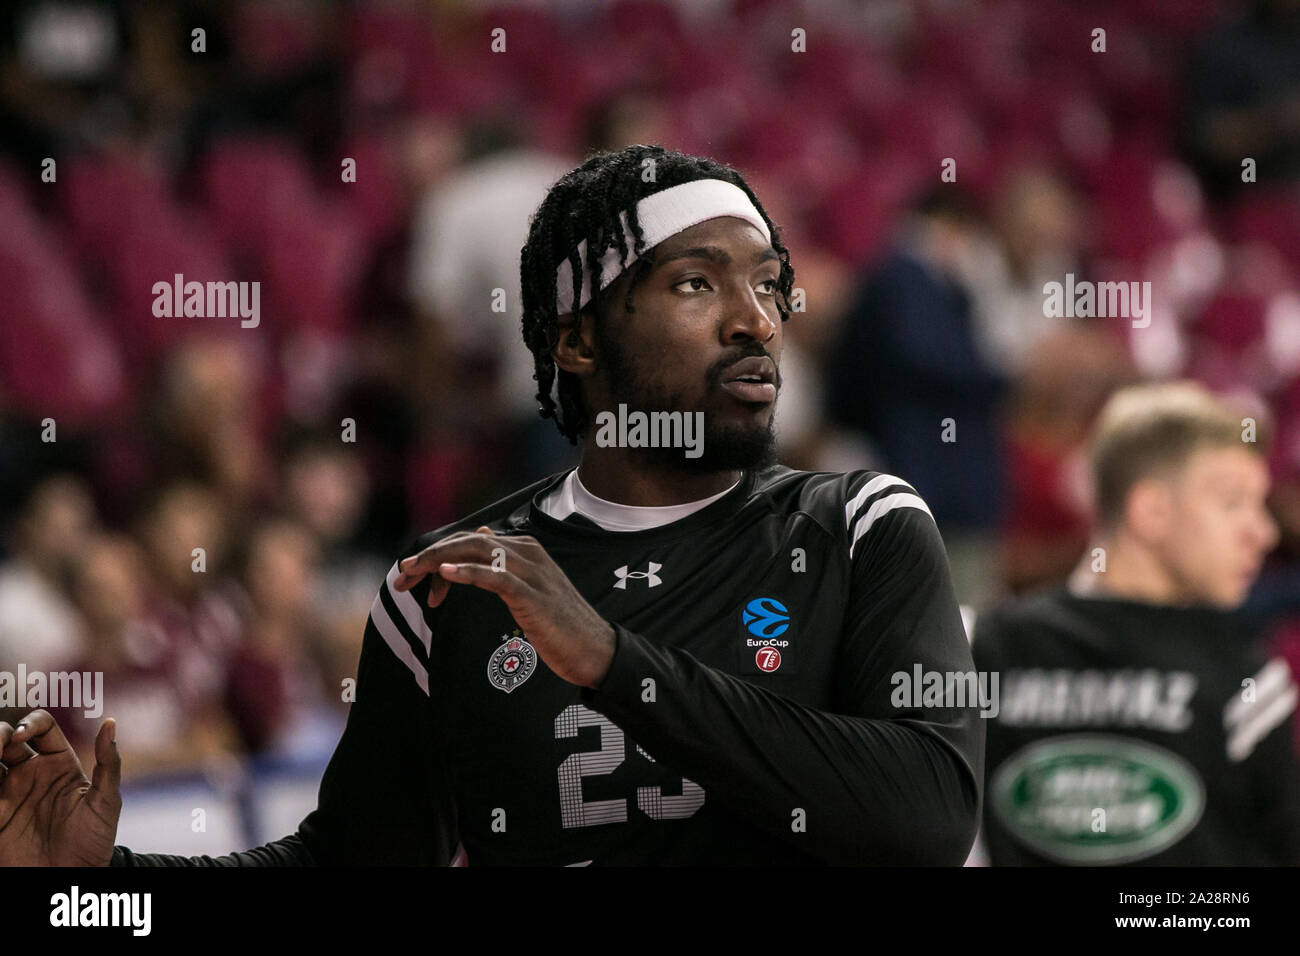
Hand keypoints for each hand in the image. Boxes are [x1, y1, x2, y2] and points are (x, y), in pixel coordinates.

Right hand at [0, 711, 121, 866]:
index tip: (20, 736)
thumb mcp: (106, 802)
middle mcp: (29, 773)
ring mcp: (7, 794)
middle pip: (5, 738)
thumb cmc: (94, 841)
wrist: (70, 878)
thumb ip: (109, 763)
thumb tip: (110, 722)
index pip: (41, 727)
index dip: (30, 723)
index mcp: (58, 763)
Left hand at [393, 527, 616, 688]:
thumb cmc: (560, 624)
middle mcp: (528, 552)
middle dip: (430, 556)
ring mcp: (532, 572)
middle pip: (468, 541)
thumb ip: (505, 562)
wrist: (594, 650)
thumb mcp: (530, 587)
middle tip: (401, 576)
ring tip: (411, 573)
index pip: (471, 541)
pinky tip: (445, 573)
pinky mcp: (532, 595)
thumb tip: (483, 534)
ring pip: (477, 552)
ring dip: (438, 561)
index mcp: (525, 549)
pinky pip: (495, 576)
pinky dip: (467, 572)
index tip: (415, 579)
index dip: (438, 555)